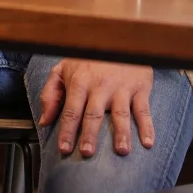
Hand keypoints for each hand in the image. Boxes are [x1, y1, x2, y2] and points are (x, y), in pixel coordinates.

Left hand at [34, 60, 155, 156]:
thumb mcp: (62, 70)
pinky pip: (144, 110)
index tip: (64, 149)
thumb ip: (51, 94)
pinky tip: (148, 143)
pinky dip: (147, 127)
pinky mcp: (139, 89)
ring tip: (122, 151)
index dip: (67, 130)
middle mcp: (100, 86)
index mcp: (79, 82)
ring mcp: (121, 88)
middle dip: (90, 134)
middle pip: (94, 114)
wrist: (118, 39)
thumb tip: (44, 121)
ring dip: (122, 133)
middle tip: (87, 153)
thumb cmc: (87, 60)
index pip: (71, 110)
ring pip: (121, 114)